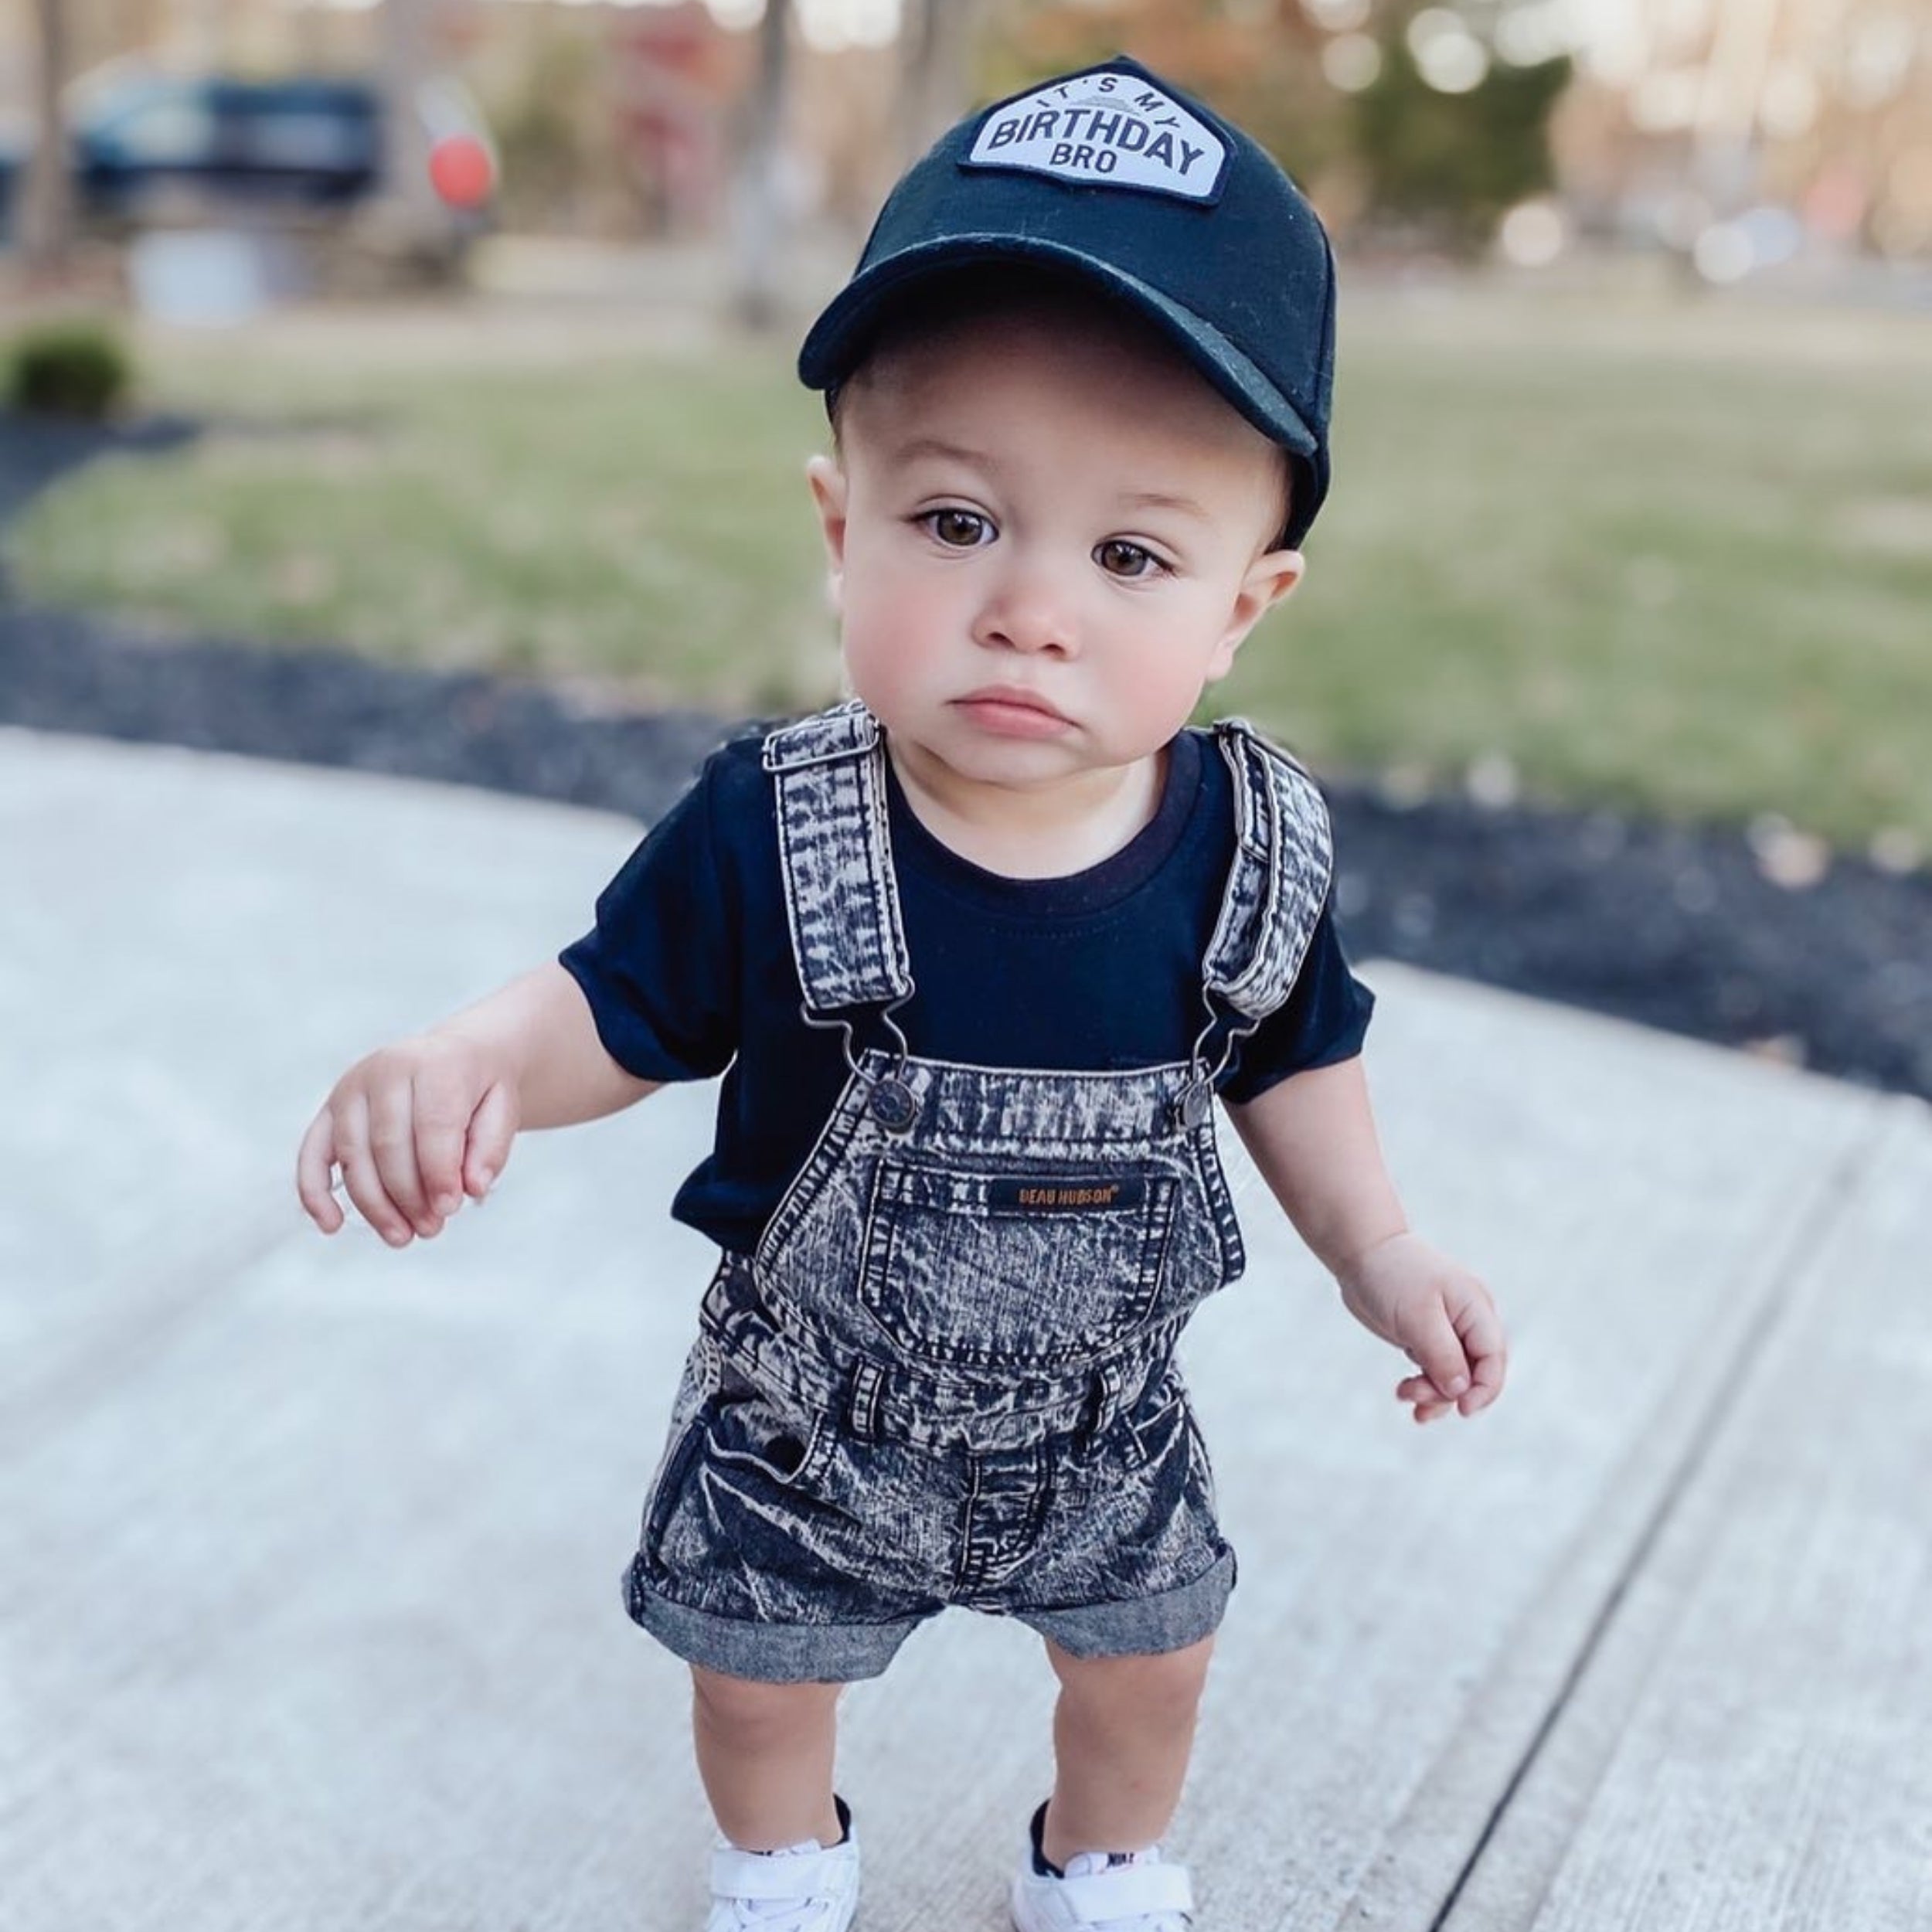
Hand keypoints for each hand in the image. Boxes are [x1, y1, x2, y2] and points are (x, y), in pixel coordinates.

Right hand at [295, 1031, 518, 1246]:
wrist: (455, 1056)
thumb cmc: (479, 1090)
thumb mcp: (503, 1109)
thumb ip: (491, 1149)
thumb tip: (471, 1190)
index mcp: (434, 1063)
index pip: (432, 1125)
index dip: (440, 1173)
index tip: (451, 1209)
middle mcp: (385, 1069)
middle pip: (388, 1145)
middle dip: (408, 1196)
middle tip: (432, 1229)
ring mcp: (351, 1088)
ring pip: (352, 1156)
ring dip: (374, 1205)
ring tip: (402, 1237)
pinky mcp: (330, 1109)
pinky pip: (312, 1154)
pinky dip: (315, 1192)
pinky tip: (331, 1225)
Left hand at [1335, 1231, 1506, 1424]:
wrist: (1361, 1252)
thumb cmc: (1391, 1275)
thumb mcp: (1417, 1317)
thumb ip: (1442, 1355)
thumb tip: (1461, 1391)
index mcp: (1476, 1309)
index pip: (1493, 1358)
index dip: (1485, 1389)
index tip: (1463, 1409)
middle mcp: (1468, 1321)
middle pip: (1474, 1373)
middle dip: (1448, 1392)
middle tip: (1413, 1394)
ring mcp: (1449, 1331)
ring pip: (1453, 1377)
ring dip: (1431, 1392)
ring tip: (1403, 1393)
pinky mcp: (1428, 1338)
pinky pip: (1435, 1371)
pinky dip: (1423, 1385)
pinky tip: (1404, 1393)